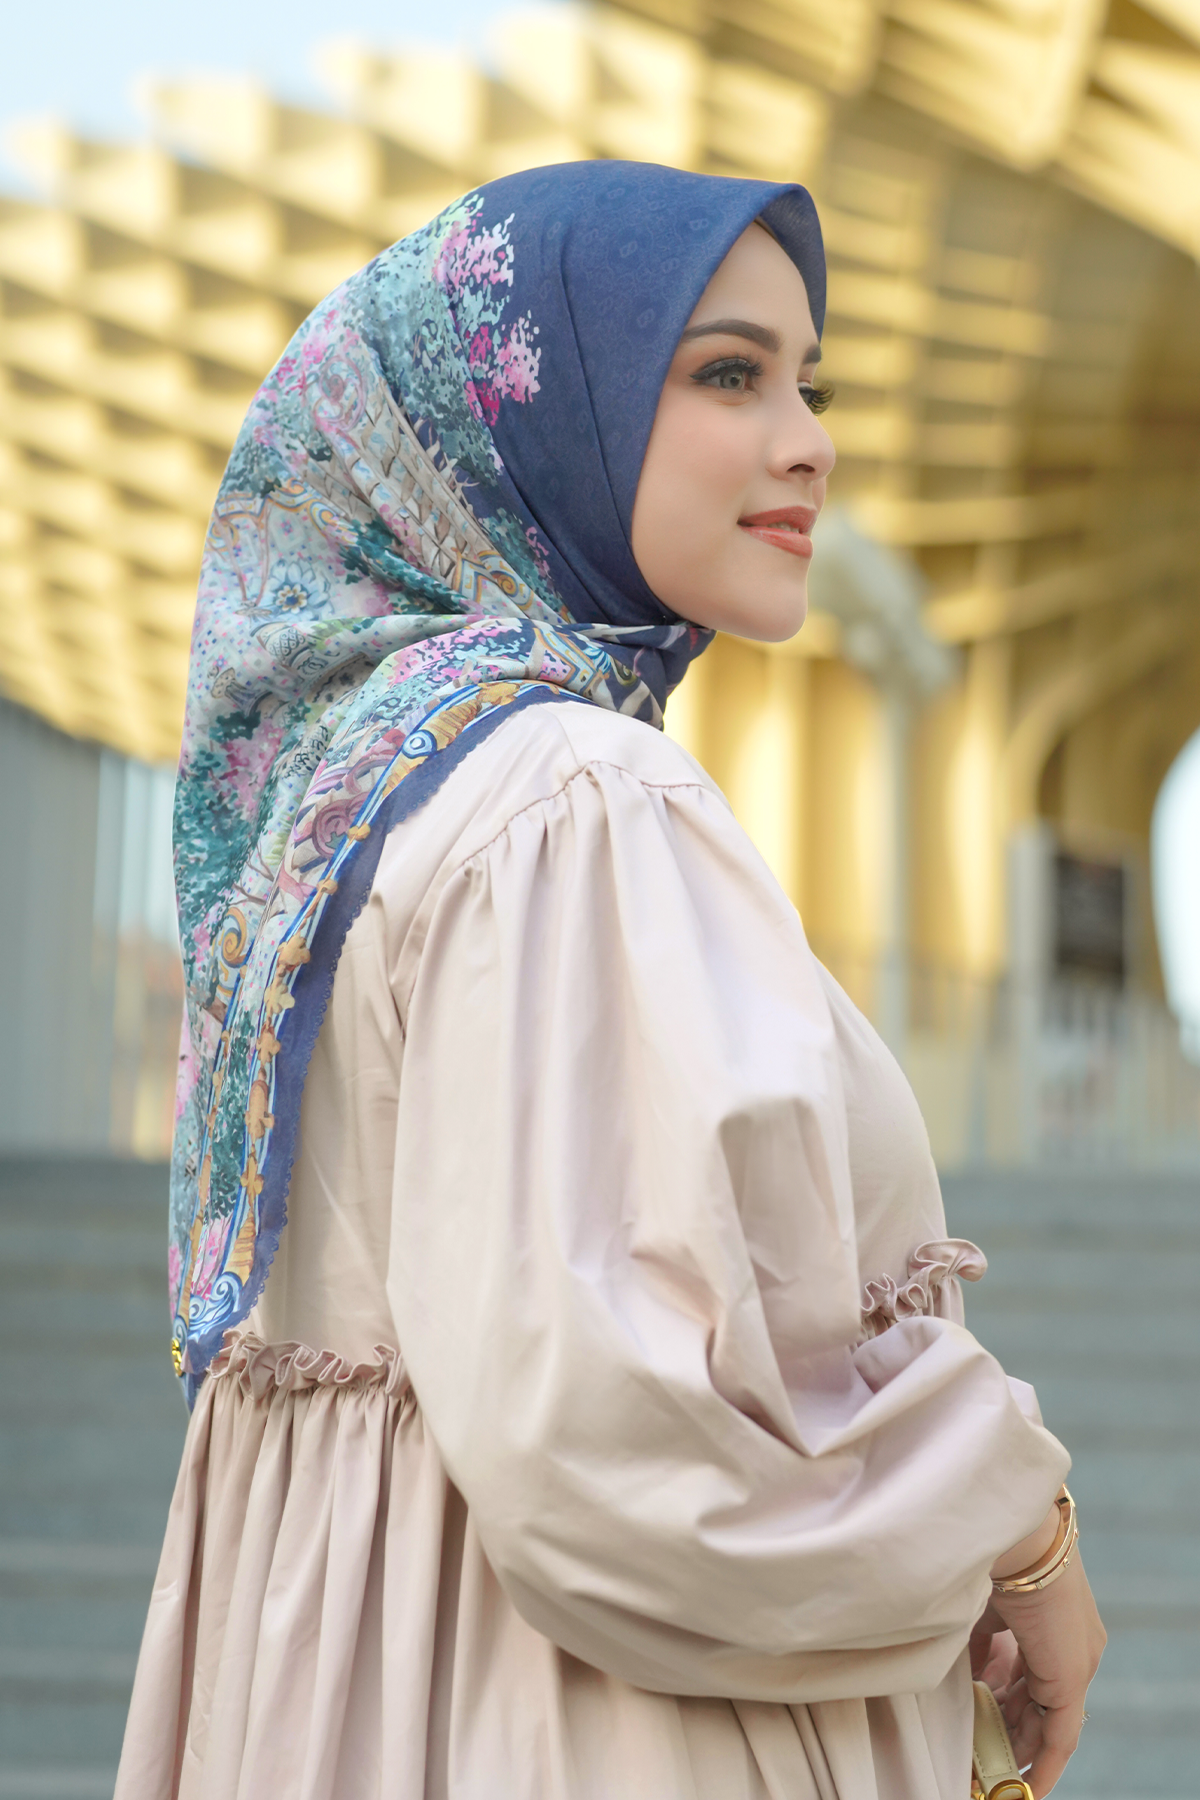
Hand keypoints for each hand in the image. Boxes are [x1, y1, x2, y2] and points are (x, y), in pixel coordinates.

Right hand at [971, 1552, 1105, 1797]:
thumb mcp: (987, 1604)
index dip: (1008, 1698)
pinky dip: (1046, 1761)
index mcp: (1055, 1620)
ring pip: (1047, 1718)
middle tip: (981, 1747)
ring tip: (988, 1761)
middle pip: (1039, 1700)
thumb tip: (968, 1672)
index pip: (1033, 1673)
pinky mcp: (1072, 1678)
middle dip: (1010, 1726)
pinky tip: (1029, 1780)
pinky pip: (1060, 1734)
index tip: (984, 1715)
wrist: (1014, 1535)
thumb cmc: (993, 1556)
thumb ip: (982, 1639)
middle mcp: (1075, 1645)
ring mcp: (1076, 1662)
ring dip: (1017, 1742)